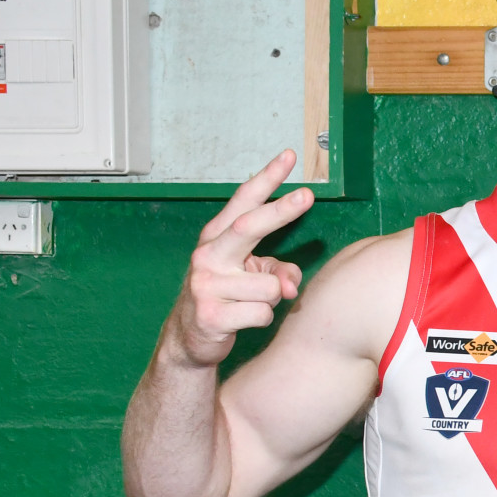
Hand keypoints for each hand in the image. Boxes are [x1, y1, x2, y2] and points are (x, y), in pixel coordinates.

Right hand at [164, 150, 314, 367]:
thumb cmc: (228, 298)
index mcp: (218, 238)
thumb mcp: (254, 277)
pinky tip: (240, 321)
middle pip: (248, 226)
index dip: (267, 178)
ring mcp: (206, 284)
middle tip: (307, 196)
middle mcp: (208, 255)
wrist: (190, 339)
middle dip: (281, 211)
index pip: (244, 201)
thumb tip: (291, 284)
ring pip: (270, 286)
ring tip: (248, 304)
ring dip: (271, 299)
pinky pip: (262, 313)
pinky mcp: (211, 315)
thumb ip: (278, 270)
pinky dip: (261, 319)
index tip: (290, 157)